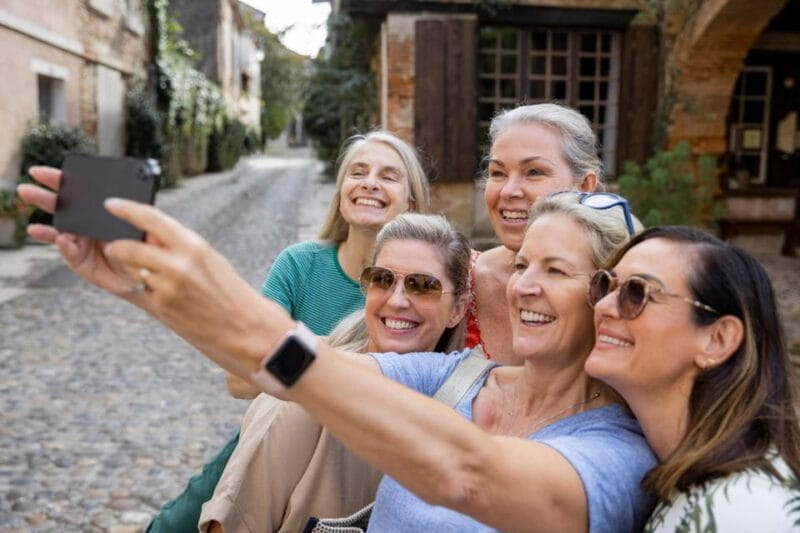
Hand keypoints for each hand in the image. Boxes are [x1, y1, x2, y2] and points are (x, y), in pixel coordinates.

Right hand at [17, 167, 144, 297]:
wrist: (145, 276)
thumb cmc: (144, 248)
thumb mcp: (146, 229)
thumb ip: (141, 217)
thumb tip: (136, 206)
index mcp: (98, 211)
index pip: (79, 192)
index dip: (63, 180)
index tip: (48, 172)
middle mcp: (85, 225)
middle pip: (62, 208)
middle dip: (44, 198)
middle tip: (27, 189)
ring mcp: (80, 242)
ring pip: (59, 230)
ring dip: (45, 225)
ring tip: (34, 226)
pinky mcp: (80, 260)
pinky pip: (69, 252)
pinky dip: (64, 246)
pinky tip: (60, 239)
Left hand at [101, 198, 294, 393]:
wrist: (248, 332)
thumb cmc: (233, 296)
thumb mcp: (211, 261)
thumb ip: (179, 248)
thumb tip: (149, 236)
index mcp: (194, 245)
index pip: (150, 218)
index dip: (126, 209)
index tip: (111, 204)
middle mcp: (178, 263)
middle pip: (128, 246)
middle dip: (117, 247)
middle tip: (113, 247)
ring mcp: (167, 287)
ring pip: (132, 271)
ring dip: (133, 272)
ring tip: (159, 281)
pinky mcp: (162, 308)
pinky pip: (142, 292)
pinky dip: (147, 292)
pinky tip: (170, 300)